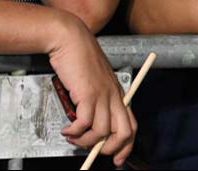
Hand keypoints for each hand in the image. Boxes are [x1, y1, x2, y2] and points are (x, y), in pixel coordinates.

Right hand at [49, 16, 135, 164]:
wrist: (70, 38)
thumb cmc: (79, 57)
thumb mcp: (93, 80)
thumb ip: (96, 99)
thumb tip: (88, 125)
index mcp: (118, 93)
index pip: (131, 125)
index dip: (126, 146)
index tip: (117, 159)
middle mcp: (114, 95)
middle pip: (123, 132)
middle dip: (110, 149)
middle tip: (93, 153)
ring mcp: (102, 95)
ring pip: (102, 133)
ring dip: (84, 141)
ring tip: (72, 137)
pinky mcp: (88, 94)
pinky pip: (84, 124)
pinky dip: (74, 132)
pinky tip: (66, 129)